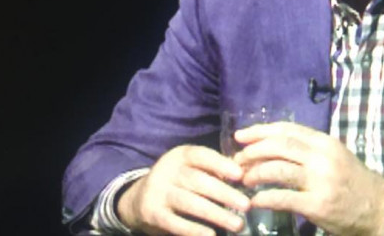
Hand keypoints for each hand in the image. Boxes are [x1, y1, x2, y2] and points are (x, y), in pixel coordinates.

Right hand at [117, 144, 250, 235]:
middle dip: (225, 194)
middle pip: (198, 181)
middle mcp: (167, 170)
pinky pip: (176, 223)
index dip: (221, 164)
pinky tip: (212, 234)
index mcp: (180, 155)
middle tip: (246, 205)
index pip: (202, 156)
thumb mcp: (191, 168)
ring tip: (237, 224)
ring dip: (216, 214)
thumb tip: (246, 174)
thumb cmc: (177, 180)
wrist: (138, 199)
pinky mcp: (152, 214)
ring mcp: (158, 192)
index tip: (240, 175)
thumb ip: (214, 169)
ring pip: (190, 203)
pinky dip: (195, 230)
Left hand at [234, 122, 383, 235]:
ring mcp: (320, 181)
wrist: (377, 208)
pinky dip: (264, 198)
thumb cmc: (352, 181)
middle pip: (279, 146)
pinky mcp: (317, 205)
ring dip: (255, 173)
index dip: (260, 131)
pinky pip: (283, 198)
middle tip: (237, 159)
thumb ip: (308, 149)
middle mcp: (322, 157)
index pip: (287, 130)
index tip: (240, 136)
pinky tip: (255, 201)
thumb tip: (270, 146)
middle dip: (253, 151)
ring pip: (278, 169)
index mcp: (325, 142)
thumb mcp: (333, 156)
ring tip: (243, 180)